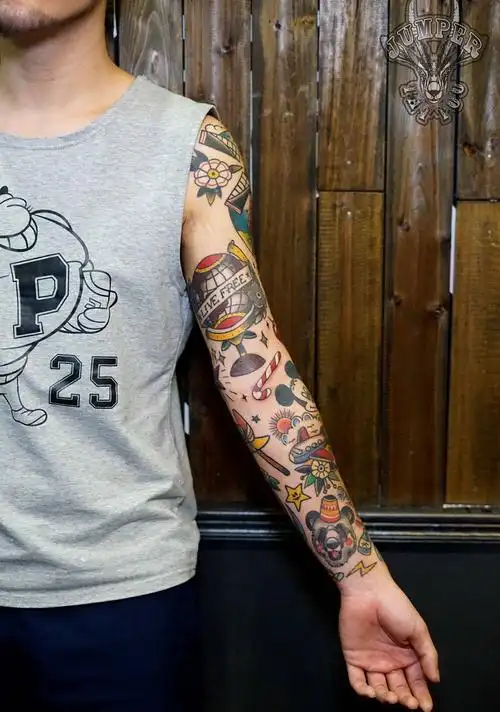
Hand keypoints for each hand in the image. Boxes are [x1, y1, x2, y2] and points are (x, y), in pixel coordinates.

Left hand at [339, 568, 438, 710]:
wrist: (369, 592)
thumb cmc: (396, 607)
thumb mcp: (418, 630)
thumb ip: (428, 655)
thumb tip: (435, 680)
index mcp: (407, 655)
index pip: (416, 681)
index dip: (421, 695)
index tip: (426, 708)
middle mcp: (390, 661)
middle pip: (399, 687)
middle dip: (405, 698)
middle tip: (409, 703)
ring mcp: (371, 661)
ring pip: (379, 687)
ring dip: (385, 696)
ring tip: (391, 697)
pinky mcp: (353, 658)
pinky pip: (357, 680)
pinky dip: (363, 690)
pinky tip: (371, 692)